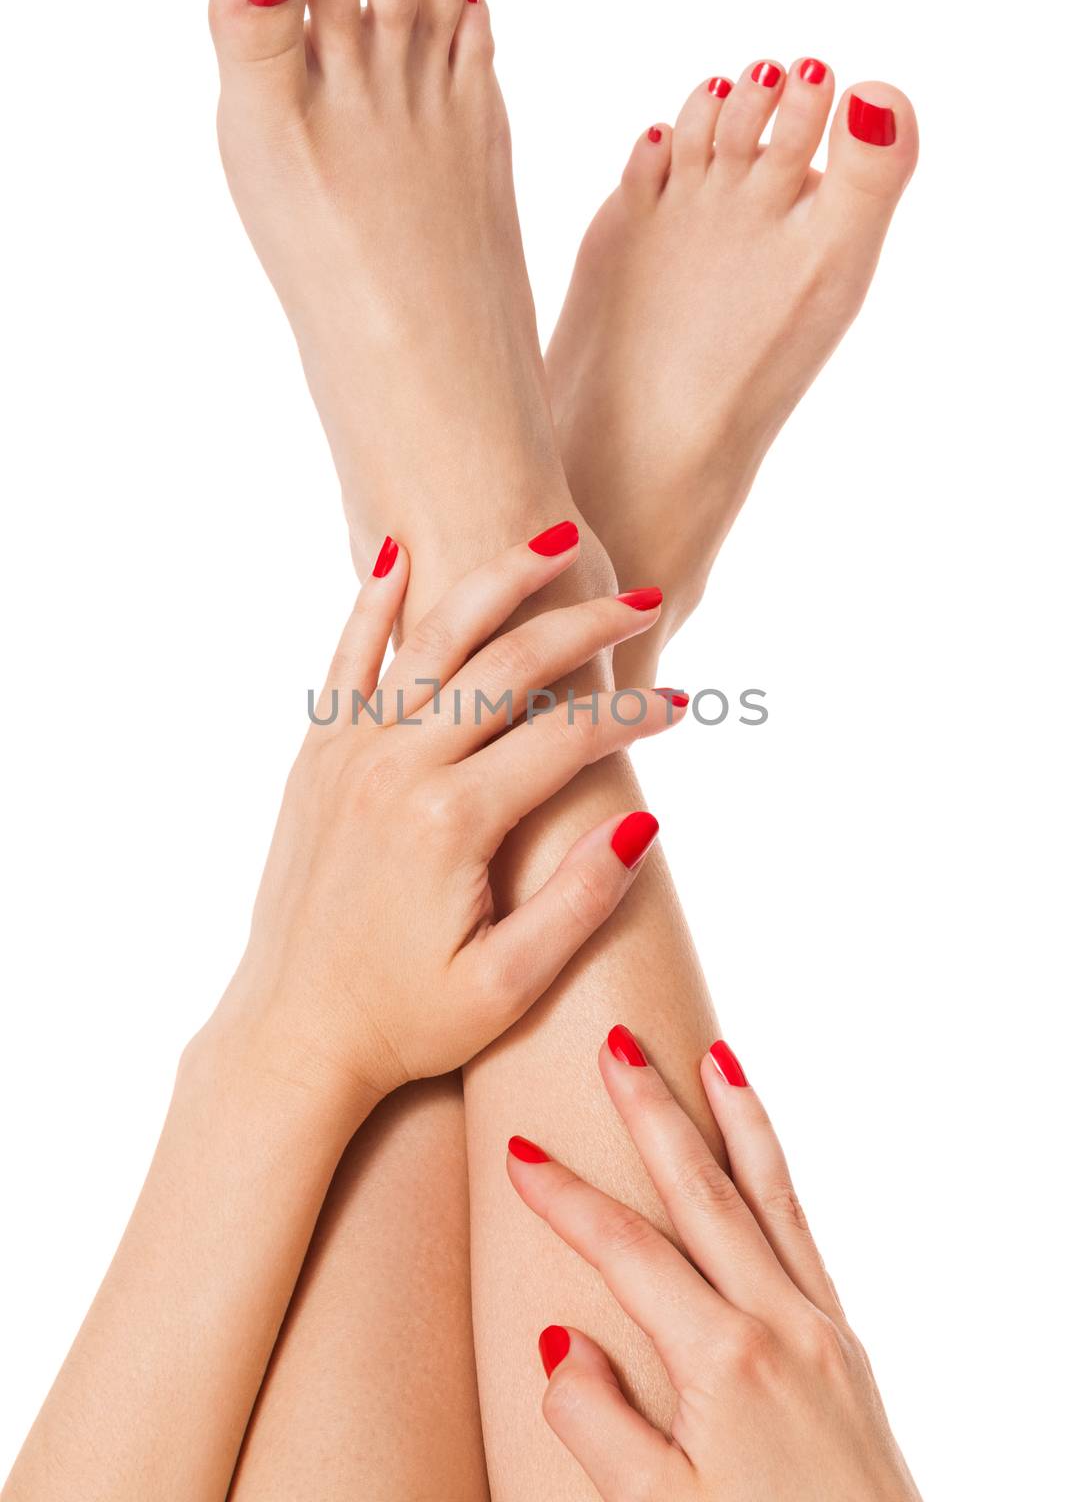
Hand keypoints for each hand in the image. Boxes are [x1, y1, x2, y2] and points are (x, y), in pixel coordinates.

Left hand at [206, 527, 683, 1117]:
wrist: (292, 1034)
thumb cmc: (405, 1022)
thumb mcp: (508, 985)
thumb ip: (581, 901)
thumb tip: (646, 821)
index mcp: (450, 822)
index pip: (567, 738)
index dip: (632, 715)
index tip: (682, 706)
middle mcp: (395, 769)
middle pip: (507, 665)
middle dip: (583, 626)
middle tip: (639, 600)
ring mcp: (348, 756)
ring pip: (432, 640)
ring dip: (496, 582)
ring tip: (552, 540)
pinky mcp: (317, 760)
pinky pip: (347, 661)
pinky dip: (372, 605)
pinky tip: (399, 554)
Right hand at [507, 1030, 921, 1501]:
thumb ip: (597, 1425)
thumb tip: (557, 1341)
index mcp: (724, 1360)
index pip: (626, 1250)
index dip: (565, 1198)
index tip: (518, 1152)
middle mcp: (779, 1321)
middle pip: (702, 1190)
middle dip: (653, 1111)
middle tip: (616, 1043)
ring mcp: (820, 1325)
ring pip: (769, 1194)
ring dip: (735, 1118)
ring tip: (713, 1054)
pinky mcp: (844, 1341)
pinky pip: (804, 1231)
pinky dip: (778, 1175)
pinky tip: (761, 1154)